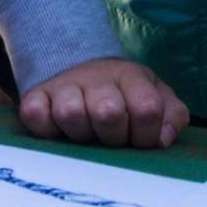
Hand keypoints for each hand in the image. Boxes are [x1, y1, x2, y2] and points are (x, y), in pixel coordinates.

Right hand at [19, 58, 187, 149]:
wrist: (79, 67)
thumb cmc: (123, 94)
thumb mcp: (155, 96)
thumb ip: (171, 115)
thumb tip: (163, 139)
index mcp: (130, 77)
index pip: (147, 109)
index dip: (147, 135)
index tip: (140, 139)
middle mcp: (96, 79)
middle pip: (108, 113)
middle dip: (114, 136)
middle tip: (111, 138)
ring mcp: (63, 86)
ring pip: (71, 114)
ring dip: (81, 134)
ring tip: (86, 134)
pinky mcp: (35, 97)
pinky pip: (35, 115)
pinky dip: (45, 129)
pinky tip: (58, 131)